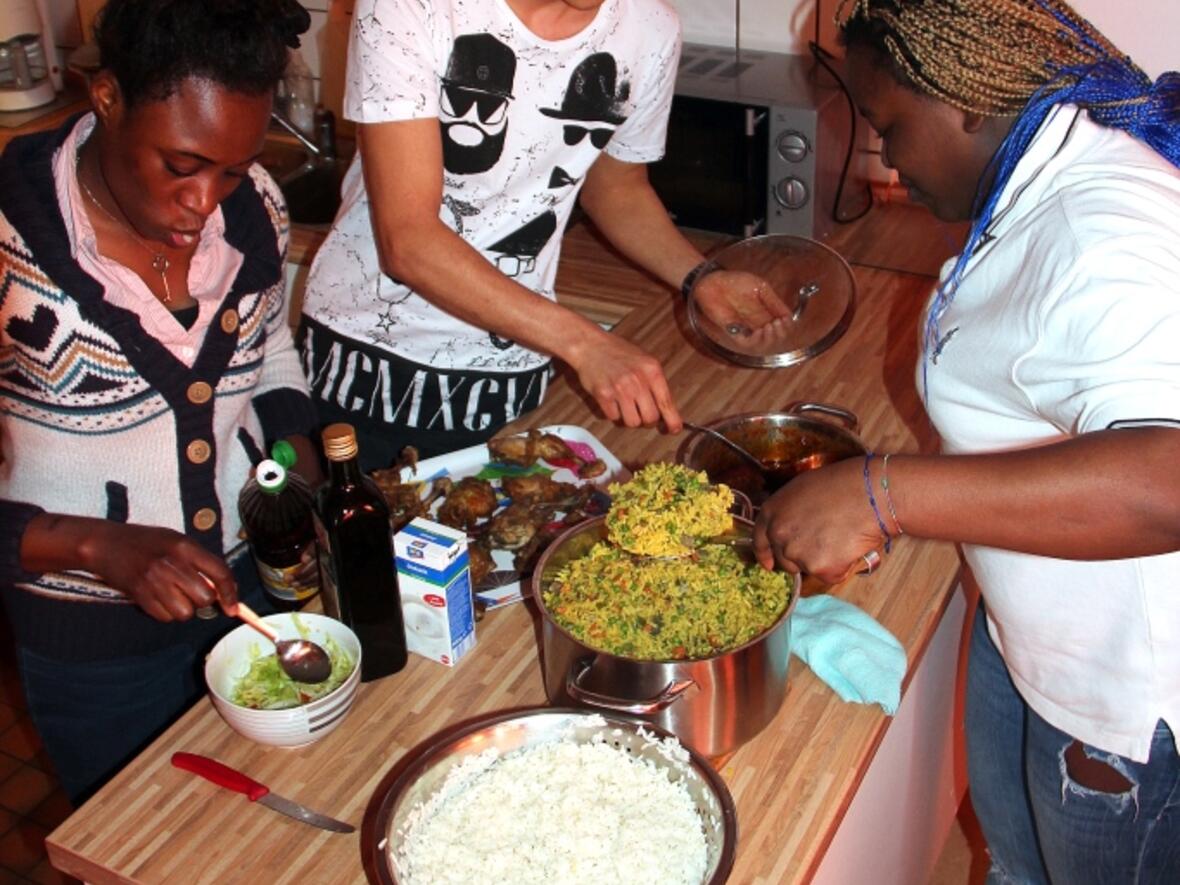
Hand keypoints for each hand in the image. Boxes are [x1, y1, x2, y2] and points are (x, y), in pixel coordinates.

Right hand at [83, 523, 238, 621]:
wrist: (104, 543)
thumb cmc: (145, 542)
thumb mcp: (176, 540)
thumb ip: (199, 561)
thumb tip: (223, 588)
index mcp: (185, 546)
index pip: (220, 572)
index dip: (230, 593)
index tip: (233, 608)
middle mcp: (172, 563)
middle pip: (205, 598)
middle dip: (203, 601)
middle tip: (190, 592)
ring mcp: (154, 580)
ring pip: (186, 612)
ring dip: (183, 609)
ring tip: (171, 594)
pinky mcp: (139, 595)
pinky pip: (165, 617)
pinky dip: (165, 613)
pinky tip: (156, 598)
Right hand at [569, 333, 681, 432]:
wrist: (591, 345)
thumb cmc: (618, 352)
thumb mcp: (644, 361)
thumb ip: (655, 383)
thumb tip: (665, 409)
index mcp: (652, 371)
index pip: (667, 403)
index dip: (672, 421)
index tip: (674, 429)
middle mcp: (638, 381)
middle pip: (650, 418)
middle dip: (647, 421)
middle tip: (642, 414)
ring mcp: (620, 389)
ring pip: (632, 422)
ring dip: (629, 419)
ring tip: (625, 406)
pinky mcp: (603, 395)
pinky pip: (614, 417)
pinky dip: (613, 414)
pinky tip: (612, 401)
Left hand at [692, 269, 791, 334]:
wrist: (714, 280)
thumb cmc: (735, 282)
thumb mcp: (761, 288)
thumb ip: (774, 301)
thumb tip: (789, 315)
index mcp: (765, 315)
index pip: (781, 329)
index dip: (787, 327)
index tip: (786, 319)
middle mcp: (756, 325)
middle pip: (774, 340)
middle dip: (780, 334)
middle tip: (778, 323)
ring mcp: (745, 329)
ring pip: (762, 345)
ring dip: (770, 338)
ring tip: (770, 326)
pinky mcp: (733, 332)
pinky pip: (747, 343)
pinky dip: (757, 339)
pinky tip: (761, 330)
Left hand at [753, 459, 884, 583]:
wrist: (870, 493)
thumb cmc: (841, 483)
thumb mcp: (802, 489)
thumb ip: (790, 512)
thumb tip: (794, 526)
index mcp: (771, 512)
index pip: (760, 540)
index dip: (765, 553)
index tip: (769, 564)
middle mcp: (778, 535)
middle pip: (785, 560)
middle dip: (801, 558)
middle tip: (824, 545)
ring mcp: (798, 554)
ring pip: (809, 568)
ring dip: (823, 561)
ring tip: (842, 538)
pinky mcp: (820, 569)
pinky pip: (831, 575)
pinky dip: (843, 567)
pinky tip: (852, 546)